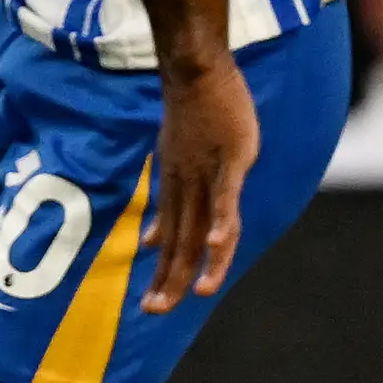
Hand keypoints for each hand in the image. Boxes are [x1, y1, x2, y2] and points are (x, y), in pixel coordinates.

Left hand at [138, 55, 259, 313]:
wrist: (193, 69)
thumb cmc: (189, 115)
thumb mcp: (172, 162)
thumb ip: (168, 205)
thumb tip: (151, 241)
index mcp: (178, 191)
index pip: (170, 242)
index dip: (162, 275)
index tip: (152, 305)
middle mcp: (189, 187)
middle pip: (182, 242)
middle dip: (170, 280)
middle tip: (155, 313)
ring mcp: (209, 173)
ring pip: (205, 225)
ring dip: (202, 261)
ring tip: (199, 292)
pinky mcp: (231, 158)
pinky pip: (226, 193)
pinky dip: (222, 218)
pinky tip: (218, 241)